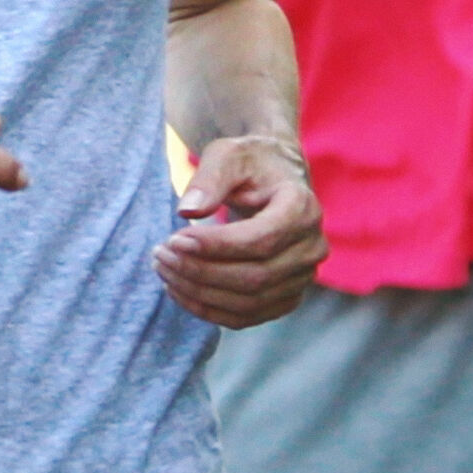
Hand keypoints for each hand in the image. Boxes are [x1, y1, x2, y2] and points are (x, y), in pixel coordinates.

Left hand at [153, 134, 323, 327]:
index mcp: (302, 208)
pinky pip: (247, 316)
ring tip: (164, 270)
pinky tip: (179, 289)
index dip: (216, 246)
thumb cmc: (249, 164)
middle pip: (254, 277)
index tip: (174, 239)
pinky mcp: (287, 297)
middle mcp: (311, 247)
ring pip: (249, 303)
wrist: (273, 178)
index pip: (260, 240)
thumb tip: (187, 210)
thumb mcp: (227, 155)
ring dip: (199, 293)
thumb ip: (209, 178)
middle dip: (200, 271)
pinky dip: (209, 309)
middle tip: (160, 255)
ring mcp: (303, 277)